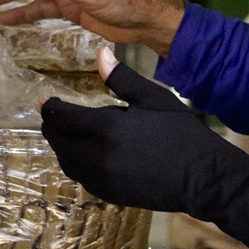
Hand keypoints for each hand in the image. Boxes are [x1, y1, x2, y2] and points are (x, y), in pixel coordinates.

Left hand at [38, 51, 231, 213]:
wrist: (202, 177)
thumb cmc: (181, 133)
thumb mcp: (153, 98)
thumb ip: (122, 78)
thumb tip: (101, 53)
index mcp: (105, 126)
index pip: (62, 116)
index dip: (50, 107)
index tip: (45, 101)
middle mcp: (96, 154)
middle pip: (57, 140)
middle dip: (52, 126)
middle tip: (53, 116)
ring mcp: (101, 178)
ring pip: (66, 161)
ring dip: (61, 146)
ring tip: (66, 134)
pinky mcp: (108, 194)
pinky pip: (81, 178)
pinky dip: (76, 164)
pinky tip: (85, 155)